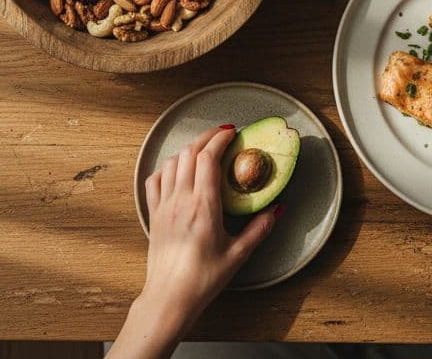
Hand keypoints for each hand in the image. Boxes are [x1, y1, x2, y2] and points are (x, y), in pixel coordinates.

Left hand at [109, 125, 281, 357]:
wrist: (170, 298)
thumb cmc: (202, 279)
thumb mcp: (238, 254)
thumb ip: (259, 229)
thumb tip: (278, 210)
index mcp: (203, 207)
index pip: (208, 158)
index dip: (219, 139)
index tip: (231, 133)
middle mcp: (181, 200)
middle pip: (190, 153)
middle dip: (206, 137)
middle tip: (221, 135)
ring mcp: (164, 206)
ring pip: (172, 162)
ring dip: (188, 150)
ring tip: (203, 150)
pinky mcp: (154, 214)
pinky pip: (155, 180)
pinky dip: (167, 168)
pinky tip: (176, 171)